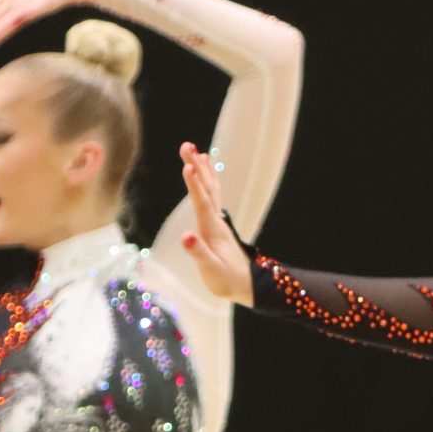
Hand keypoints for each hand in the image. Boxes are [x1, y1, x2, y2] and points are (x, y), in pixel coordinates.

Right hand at [177, 141, 254, 303]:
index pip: (202, 204)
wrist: (247, 286)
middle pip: (206, 190)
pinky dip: (209, 183)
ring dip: (203, 170)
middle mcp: (216, 222)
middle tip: (186, 145)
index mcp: (212, 231)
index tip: (187, 165)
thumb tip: (185, 237)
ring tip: (196, 151)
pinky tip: (206, 174)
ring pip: (211, 190)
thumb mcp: (212, 270)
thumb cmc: (227, 281)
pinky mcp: (218, 225)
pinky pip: (213, 197)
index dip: (194, 185)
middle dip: (196, 167)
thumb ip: (199, 253)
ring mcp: (218, 222)